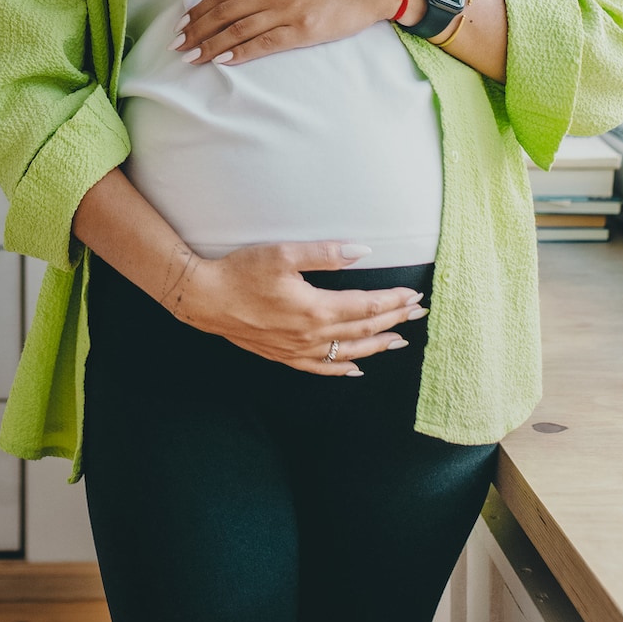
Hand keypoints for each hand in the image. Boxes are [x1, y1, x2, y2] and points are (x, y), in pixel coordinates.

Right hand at [164, 240, 429, 375]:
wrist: (204, 298)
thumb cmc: (241, 272)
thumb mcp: (283, 254)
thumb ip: (326, 253)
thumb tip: (363, 251)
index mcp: (315, 308)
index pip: (366, 306)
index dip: (393, 301)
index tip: (414, 295)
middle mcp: (312, 334)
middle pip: (363, 329)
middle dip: (394, 320)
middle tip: (418, 313)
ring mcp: (298, 349)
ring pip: (348, 352)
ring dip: (377, 346)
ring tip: (399, 341)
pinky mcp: (284, 356)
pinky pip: (321, 368)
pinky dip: (343, 369)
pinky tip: (356, 368)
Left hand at [173, 0, 405, 66]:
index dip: (200, 9)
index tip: (183, 22)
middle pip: (224, 13)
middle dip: (197, 29)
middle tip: (177, 45)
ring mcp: (287, 12)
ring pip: (238, 30)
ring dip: (211, 45)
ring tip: (191, 56)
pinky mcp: (302, 30)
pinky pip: (265, 43)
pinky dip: (241, 52)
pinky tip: (223, 60)